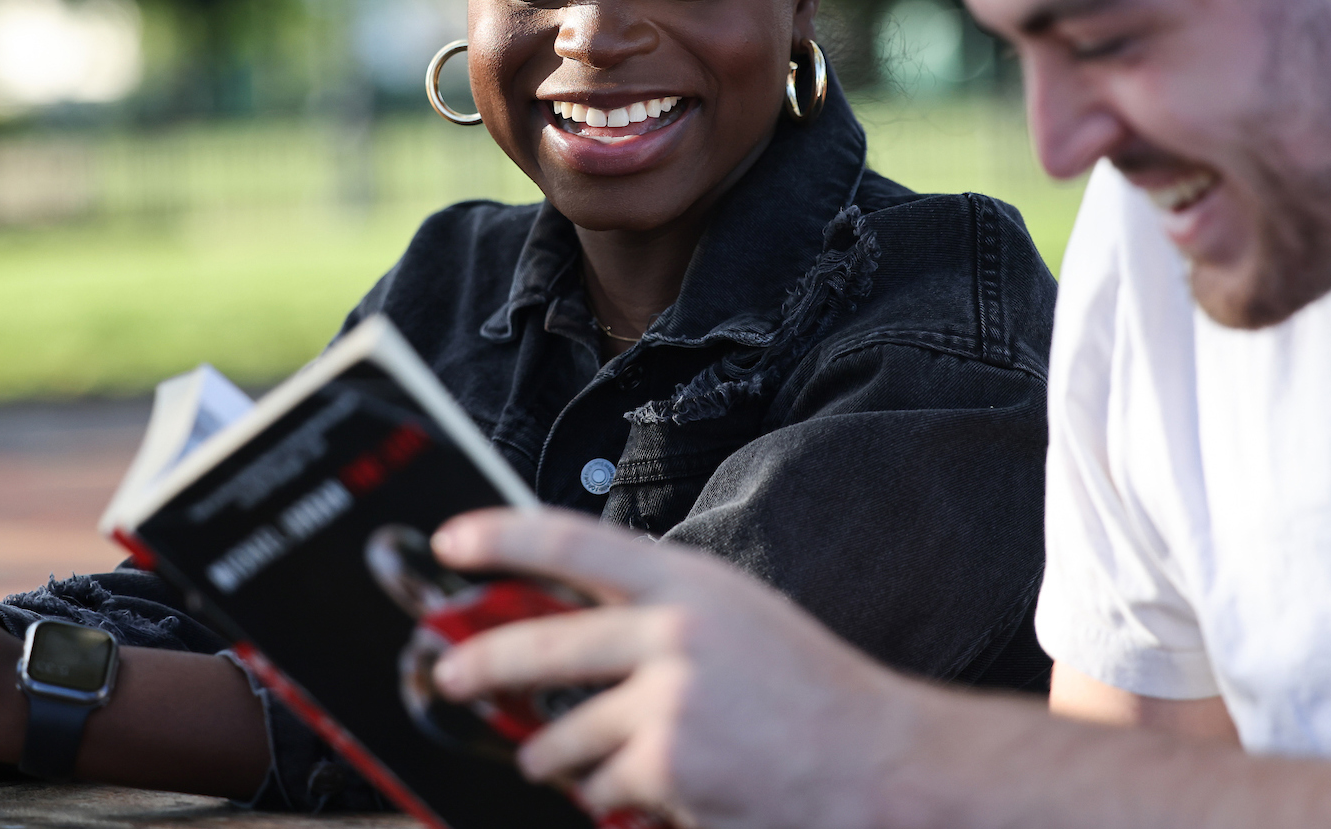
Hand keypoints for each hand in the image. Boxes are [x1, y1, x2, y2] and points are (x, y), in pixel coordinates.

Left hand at [428, 508, 911, 828]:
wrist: (879, 766)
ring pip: (565, 734)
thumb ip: (664, 614)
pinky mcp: (664, 764)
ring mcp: (666, 699)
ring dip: (556, 755)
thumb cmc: (815, 697)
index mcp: (691, 582)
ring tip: (560, 760)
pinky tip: (655, 790)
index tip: (451, 541)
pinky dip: (615, 793)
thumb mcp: (741, 619)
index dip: (502, 537)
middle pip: (540, 643)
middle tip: (450, 675)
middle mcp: (673, 631)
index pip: (573, 542)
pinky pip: (602, 784)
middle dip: (481, 666)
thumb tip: (578, 631)